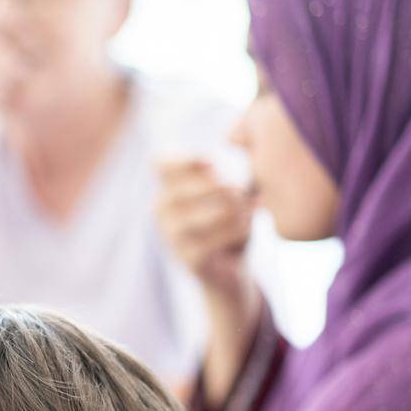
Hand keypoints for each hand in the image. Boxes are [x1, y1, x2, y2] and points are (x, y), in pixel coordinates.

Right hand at [155, 158, 256, 307]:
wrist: (229, 269)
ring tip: (250, 210)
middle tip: (242, 191)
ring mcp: (170, 236)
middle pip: (182, 187)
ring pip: (201, 214)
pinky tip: (248, 227)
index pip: (160, 163)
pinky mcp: (186, 258)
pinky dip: (236, 231)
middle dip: (219, 187)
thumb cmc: (229, 221)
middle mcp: (161, 209)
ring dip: (232, 210)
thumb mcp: (229, 191)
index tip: (214, 163)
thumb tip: (235, 141)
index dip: (186, 160)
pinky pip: (214, 239)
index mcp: (168, 187)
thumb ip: (228, 169)